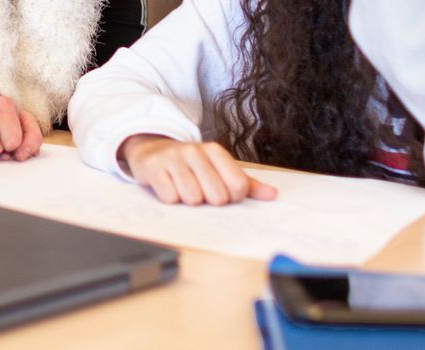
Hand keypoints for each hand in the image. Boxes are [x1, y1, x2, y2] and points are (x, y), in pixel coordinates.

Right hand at [120, 135, 277, 205]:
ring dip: (187, 201)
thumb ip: (245, 183)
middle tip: (199, 191)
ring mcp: (173, 158)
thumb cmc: (190, 165)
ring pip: (192, 198)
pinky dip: (170, 198)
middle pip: (216, 196)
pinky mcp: (154, 168)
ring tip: (182, 188)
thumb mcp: (218, 169)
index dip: (231, 198)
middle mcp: (195, 151)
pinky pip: (170, 197)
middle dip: (208, 201)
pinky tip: (168, 186)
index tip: (220, 192)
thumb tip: (272, 195)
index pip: (238, 187)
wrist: (152, 150)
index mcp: (215, 151)